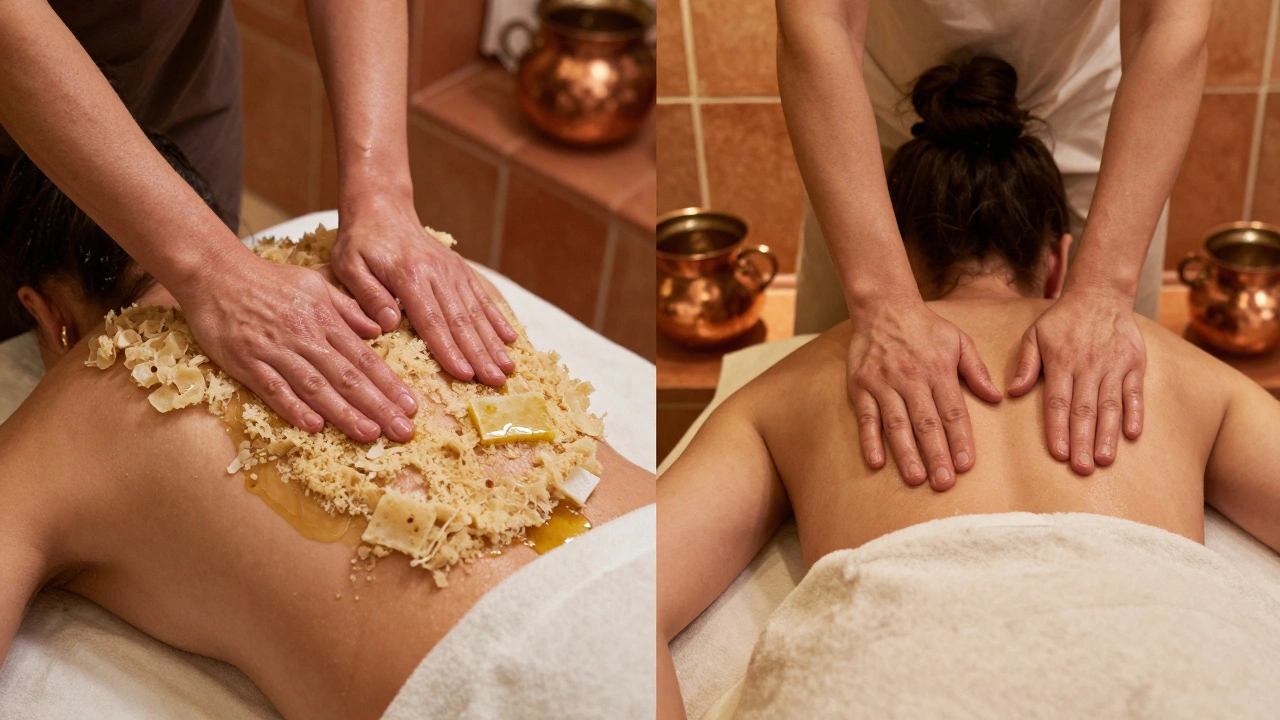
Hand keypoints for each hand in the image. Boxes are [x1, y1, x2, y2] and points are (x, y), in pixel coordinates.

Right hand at [178, 253, 419, 442]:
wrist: (216, 273)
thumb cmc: (269, 281)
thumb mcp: (316, 284)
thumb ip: (349, 309)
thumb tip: (380, 329)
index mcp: (325, 319)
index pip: (364, 357)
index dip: (389, 384)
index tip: (410, 406)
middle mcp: (305, 336)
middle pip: (347, 376)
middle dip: (378, 405)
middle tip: (403, 430)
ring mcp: (275, 350)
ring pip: (315, 386)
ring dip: (344, 412)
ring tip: (370, 434)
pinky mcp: (246, 361)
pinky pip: (272, 387)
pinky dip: (292, 407)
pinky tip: (313, 426)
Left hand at [330, 202, 516, 385]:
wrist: (383, 209)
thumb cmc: (361, 243)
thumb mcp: (348, 265)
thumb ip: (366, 294)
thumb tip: (389, 323)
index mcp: (409, 275)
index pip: (432, 320)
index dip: (449, 349)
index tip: (464, 374)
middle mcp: (437, 273)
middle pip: (461, 320)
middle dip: (480, 354)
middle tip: (495, 382)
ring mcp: (453, 270)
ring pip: (476, 312)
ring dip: (493, 343)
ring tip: (507, 369)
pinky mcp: (461, 270)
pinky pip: (481, 297)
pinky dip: (497, 319)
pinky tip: (510, 339)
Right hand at [848, 299, 1002, 489]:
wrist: (883, 306)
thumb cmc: (925, 327)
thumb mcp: (959, 341)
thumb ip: (977, 370)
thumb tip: (997, 397)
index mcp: (939, 370)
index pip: (952, 411)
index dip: (959, 439)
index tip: (965, 465)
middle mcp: (911, 378)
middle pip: (926, 422)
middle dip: (936, 454)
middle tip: (944, 482)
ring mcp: (884, 383)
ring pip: (897, 423)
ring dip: (906, 453)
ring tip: (916, 478)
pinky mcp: (862, 386)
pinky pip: (866, 417)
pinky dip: (869, 440)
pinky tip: (876, 461)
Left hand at [1008, 287, 1145, 474]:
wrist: (1101, 294)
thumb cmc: (1062, 319)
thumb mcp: (1035, 334)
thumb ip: (1025, 363)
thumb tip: (1012, 393)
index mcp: (1061, 361)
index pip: (1058, 402)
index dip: (1058, 429)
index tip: (1058, 454)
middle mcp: (1088, 366)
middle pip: (1084, 409)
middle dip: (1082, 441)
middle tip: (1081, 469)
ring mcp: (1114, 366)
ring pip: (1110, 405)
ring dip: (1107, 434)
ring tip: (1103, 460)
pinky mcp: (1134, 364)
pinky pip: (1135, 393)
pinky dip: (1135, 414)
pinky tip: (1131, 435)